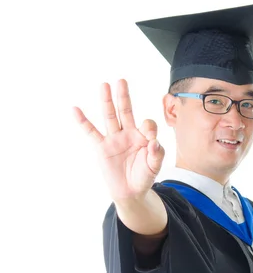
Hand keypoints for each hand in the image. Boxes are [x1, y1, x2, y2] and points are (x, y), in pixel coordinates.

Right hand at [73, 79, 164, 202]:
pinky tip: (75, 109)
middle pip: (126, 111)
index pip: (147, 124)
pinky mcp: (102, 147)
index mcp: (143, 136)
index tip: (150, 137)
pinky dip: (83, 122)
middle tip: (122, 81)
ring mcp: (114, 139)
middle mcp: (128, 134)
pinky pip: (91, 132)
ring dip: (107, 102)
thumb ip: (156, 153)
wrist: (130, 191)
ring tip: (104, 85)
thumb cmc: (144, 176)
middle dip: (124, 97)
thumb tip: (153, 141)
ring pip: (110, 117)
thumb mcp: (155, 166)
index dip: (149, 127)